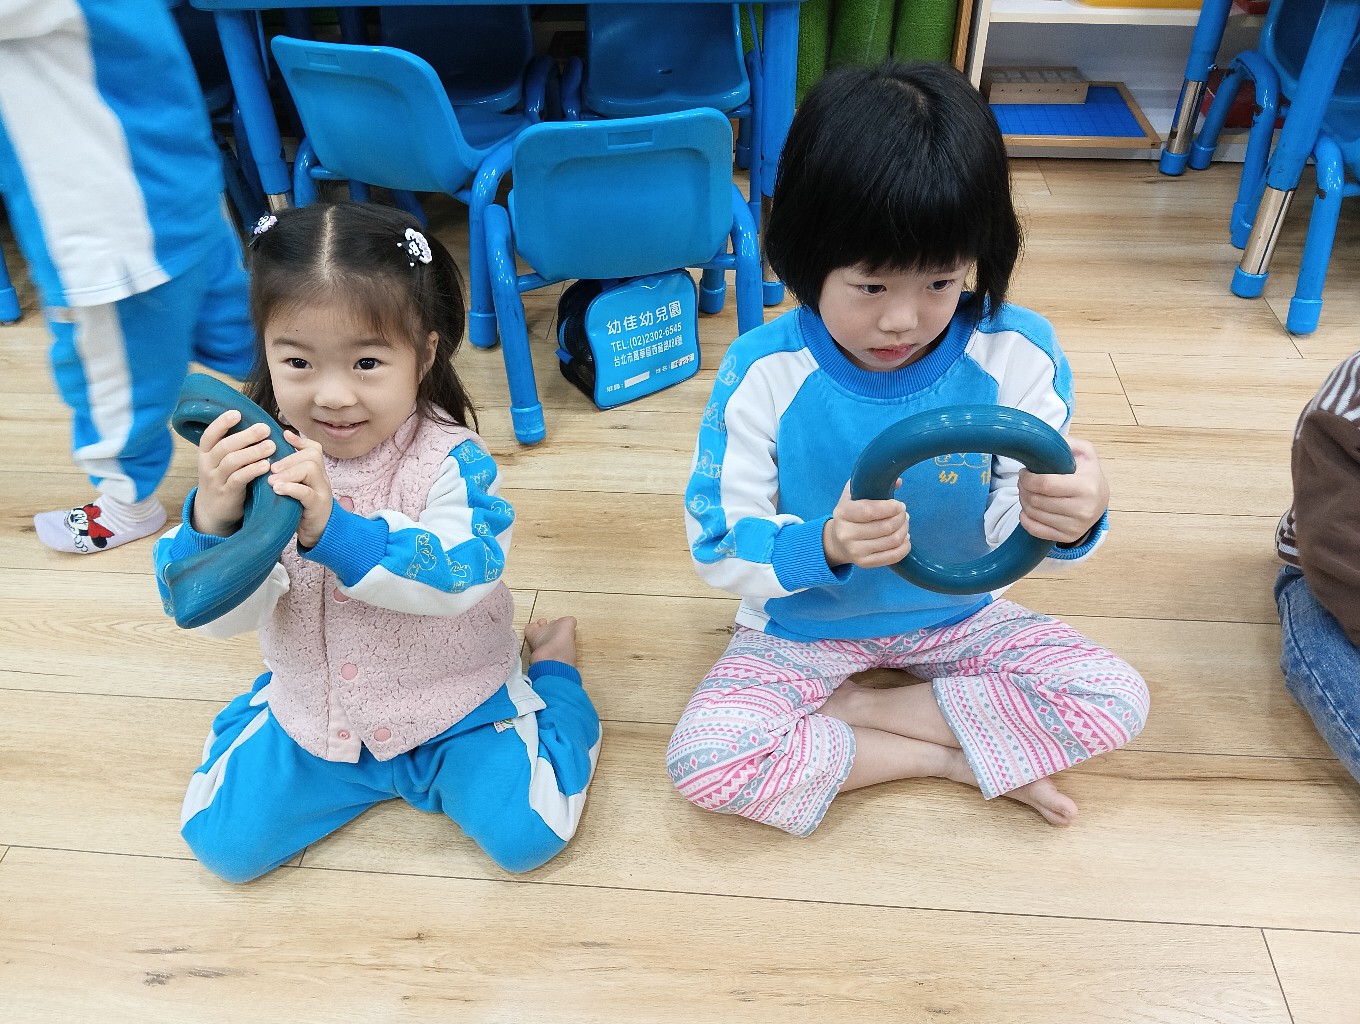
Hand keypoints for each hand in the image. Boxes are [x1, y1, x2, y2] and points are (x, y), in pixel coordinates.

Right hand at [191, 410, 275, 536]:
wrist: (212, 511)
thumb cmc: (223, 479)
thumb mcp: (221, 462)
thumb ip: (234, 447)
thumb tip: (258, 426)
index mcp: (206, 454)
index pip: (209, 435)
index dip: (221, 423)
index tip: (237, 413)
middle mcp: (207, 465)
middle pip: (224, 446)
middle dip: (246, 436)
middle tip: (265, 428)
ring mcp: (216, 480)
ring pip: (232, 462)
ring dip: (253, 452)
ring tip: (271, 446)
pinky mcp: (226, 493)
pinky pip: (238, 479)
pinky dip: (252, 471)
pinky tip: (265, 465)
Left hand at [268, 430, 332, 547]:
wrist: (319, 535)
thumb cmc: (303, 510)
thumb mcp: (297, 487)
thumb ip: (289, 473)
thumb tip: (273, 457)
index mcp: (317, 473)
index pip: (315, 449)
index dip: (299, 441)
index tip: (282, 437)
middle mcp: (322, 479)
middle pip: (312, 456)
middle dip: (289, 459)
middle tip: (271, 468)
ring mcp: (322, 492)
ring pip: (310, 469)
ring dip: (288, 472)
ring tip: (272, 481)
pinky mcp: (318, 506)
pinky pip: (306, 492)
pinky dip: (291, 488)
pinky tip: (277, 490)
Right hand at [822, 481, 910, 568]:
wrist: (837, 541)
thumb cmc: (851, 513)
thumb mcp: (854, 493)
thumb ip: (872, 483)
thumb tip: (898, 481)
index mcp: (842, 513)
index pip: (870, 511)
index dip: (890, 507)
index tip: (899, 505)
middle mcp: (845, 534)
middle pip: (885, 527)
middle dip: (901, 517)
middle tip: (903, 513)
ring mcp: (854, 551)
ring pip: (892, 540)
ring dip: (904, 530)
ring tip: (904, 523)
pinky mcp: (864, 563)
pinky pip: (893, 556)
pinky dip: (905, 546)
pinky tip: (904, 538)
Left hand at [1018, 437, 1108, 544]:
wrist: (1100, 501)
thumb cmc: (1088, 474)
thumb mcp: (1084, 452)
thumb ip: (1066, 443)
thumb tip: (1044, 444)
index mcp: (1087, 487)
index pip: (1045, 484)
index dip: (1028, 478)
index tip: (1025, 472)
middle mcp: (1083, 509)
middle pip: (1037, 500)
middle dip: (1023, 488)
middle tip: (1024, 481)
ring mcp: (1076, 526)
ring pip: (1034, 514)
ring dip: (1024, 500)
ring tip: (1028, 492)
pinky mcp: (1067, 537)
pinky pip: (1035, 529)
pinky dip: (1025, 518)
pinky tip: (1029, 508)